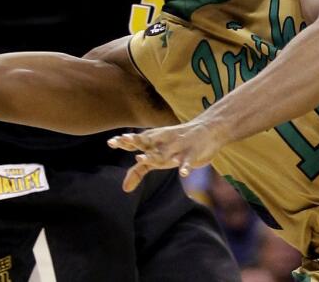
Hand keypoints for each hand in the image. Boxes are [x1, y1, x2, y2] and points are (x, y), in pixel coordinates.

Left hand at [108, 120, 228, 191]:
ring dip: (154, 155)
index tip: (110, 142)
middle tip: (124, 139)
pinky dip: (185, 166)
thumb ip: (139, 170)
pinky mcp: (192, 153)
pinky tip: (183, 174)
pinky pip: (187, 161)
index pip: (137, 141)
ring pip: (164, 152)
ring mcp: (178, 147)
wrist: (207, 130)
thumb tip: (124, 188)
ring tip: (140, 158)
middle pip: (147, 141)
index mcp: (155, 142)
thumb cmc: (176, 146)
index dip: (124, 141)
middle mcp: (164, 143)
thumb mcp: (158, 157)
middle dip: (136, 141)